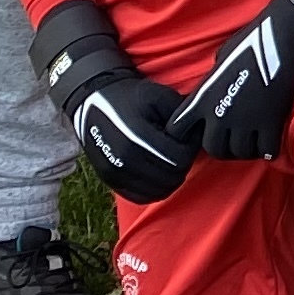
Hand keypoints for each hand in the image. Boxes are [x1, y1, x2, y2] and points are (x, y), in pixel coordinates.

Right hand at [31, 0, 194, 204]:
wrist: (94, 101)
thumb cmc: (131, 97)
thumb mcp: (161, 97)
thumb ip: (182, 117)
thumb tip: (199, 135)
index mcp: (137, 139)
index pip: (180, 159)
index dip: (190, 148)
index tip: (187, 137)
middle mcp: (123, 161)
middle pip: (172, 177)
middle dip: (182, 163)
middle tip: (180, 148)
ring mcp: (114, 174)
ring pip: (159, 191)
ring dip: (171, 177)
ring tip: (169, 158)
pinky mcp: (109, 181)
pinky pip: (141, 197)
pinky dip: (155, 189)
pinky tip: (158, 172)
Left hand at [176, 0, 293, 161]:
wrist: (282, 38)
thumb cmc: (251, 40)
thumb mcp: (220, 59)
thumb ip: (213, 79)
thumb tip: (217, 83)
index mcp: (202, 98)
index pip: (178, 130)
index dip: (185, 135)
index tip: (198, 132)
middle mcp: (219, 114)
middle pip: (212, 148)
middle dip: (221, 147)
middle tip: (232, 141)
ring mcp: (245, 121)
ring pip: (239, 152)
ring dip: (245, 150)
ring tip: (253, 142)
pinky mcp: (270, 123)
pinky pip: (265, 150)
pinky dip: (267, 150)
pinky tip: (270, 143)